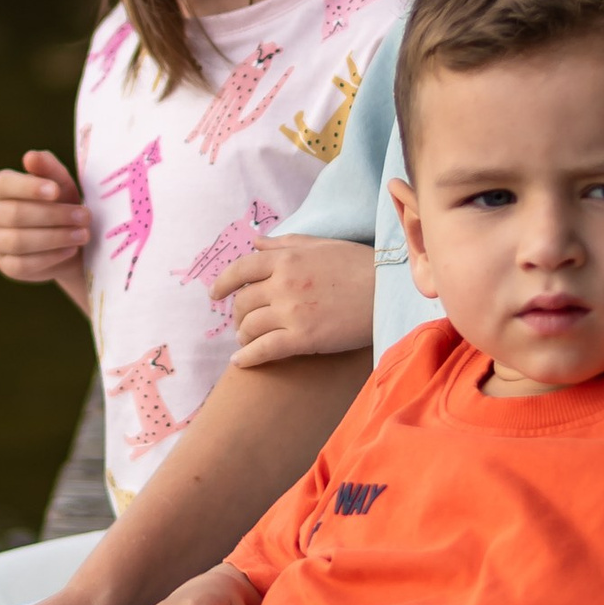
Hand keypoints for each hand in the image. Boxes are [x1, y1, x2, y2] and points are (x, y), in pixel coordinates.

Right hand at [0, 150, 91, 312]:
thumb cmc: (62, 204)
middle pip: (15, 214)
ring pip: (18, 241)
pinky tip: (70, 250)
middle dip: (53, 215)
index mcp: (1, 188)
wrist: (71, 241)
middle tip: (84, 216)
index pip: (6, 185)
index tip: (55, 191)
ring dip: (55, 237)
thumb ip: (48, 167)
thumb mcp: (60, 183)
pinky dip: (50, 257)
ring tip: (83, 234)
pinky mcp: (6, 266)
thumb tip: (30, 157)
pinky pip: (23, 264)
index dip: (29, 188)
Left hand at [210, 235, 374, 366]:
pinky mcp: (303, 338)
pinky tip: (241, 362)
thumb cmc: (360, 265)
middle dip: (239, 313)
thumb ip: (285, 244)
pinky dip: (247, 357)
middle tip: (243, 321)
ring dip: (244, 335)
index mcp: (286, 259)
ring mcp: (291, 311)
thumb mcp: (322, 245)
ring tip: (247, 340)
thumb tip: (256, 242)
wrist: (389, 291)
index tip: (215, 294)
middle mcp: (283, 283)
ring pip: (249, 326)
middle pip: (243, 301)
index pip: (240, 269)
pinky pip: (263, 350)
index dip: (223, 283)